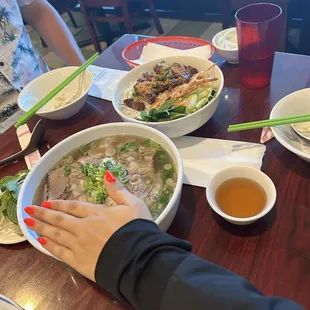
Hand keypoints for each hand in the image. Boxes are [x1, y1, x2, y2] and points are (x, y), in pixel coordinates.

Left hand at [23, 171, 151, 280]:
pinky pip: (60, 253)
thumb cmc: (138, 229)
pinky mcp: (79, 261)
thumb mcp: (133, 204)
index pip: (73, 207)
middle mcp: (83, 227)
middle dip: (43, 214)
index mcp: (96, 213)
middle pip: (60, 219)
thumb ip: (118, 190)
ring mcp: (79, 245)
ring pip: (56, 234)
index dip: (59, 204)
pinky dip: (50, 247)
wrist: (138, 257)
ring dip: (42, 228)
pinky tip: (41, 242)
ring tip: (28, 224)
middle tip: (27, 210)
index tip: (45, 202)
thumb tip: (107, 174)